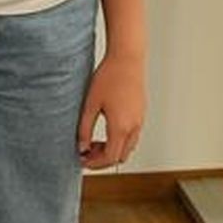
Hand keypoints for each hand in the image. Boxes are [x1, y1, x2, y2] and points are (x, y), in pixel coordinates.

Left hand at [78, 53, 145, 169]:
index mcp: (120, 127)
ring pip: (128, 148)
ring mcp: (140, 120)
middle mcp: (134, 127)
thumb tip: (81, 147)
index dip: (95, 164)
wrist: (127, 59)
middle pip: (120, 157)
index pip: (110, 158)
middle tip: (86, 152)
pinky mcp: (141, 114)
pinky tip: (106, 130)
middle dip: (103, 159)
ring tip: (94, 141)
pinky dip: (119, 140)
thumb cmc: (109, 77)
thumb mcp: (90, 104)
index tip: (82, 161)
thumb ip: (84, 128)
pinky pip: (132, 136)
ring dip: (112, 150)